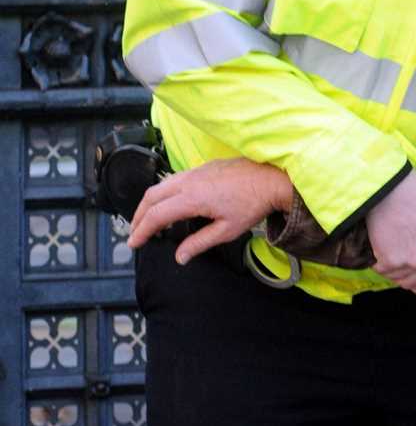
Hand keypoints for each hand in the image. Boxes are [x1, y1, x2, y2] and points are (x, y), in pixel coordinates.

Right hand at [128, 158, 290, 264]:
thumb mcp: (227, 231)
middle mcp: (188, 182)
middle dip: (138, 216)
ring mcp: (194, 172)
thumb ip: (199, 243)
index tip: (134, 242)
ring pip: (161, 185)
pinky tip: (167, 203)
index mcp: (192, 198)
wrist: (271, 179)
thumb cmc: (252, 205)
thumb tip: (180, 257)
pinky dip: (162, 193)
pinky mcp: (202, 167)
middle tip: (135, 233)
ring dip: (149, 203)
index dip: (142, 230)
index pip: (156, 215)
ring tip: (147, 220)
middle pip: (151, 197)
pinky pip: (173, 179)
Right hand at [365, 172, 415, 295]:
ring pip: (397, 278)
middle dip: (406, 275)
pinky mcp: (390, 260)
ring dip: (391, 269)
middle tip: (398, 259)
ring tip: (389, 249)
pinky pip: (381, 270)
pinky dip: (377, 262)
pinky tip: (378, 246)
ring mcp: (412, 261)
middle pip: (415, 283)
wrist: (389, 187)